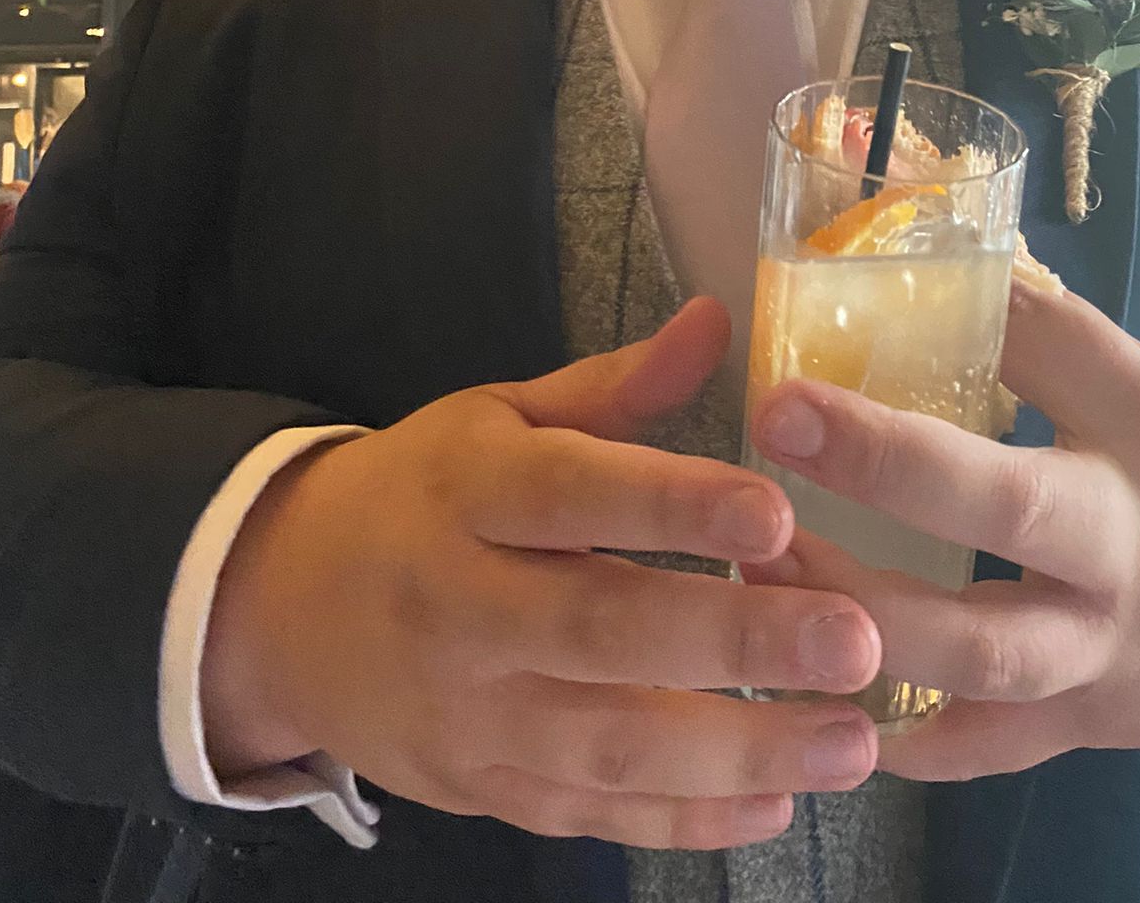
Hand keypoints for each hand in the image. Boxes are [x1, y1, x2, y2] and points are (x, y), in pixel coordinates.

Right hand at [202, 297, 881, 847]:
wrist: (283, 606)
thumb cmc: (426, 492)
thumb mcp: (497, 417)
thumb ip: (614, 386)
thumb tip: (719, 319)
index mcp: (467, 492)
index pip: (571, 497)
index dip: (672, 506)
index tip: (776, 512)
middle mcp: (461, 608)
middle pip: (599, 632)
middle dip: (736, 643)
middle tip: (856, 639)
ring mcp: (467, 714)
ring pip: (605, 745)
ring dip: (738, 751)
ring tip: (854, 739)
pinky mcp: (481, 788)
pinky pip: (590, 814)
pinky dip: (685, 821)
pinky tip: (779, 803)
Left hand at [742, 279, 1139, 779]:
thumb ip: (1055, 343)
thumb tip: (945, 265)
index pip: (1055, 352)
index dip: (959, 314)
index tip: (860, 267)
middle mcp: (1128, 546)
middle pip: (1006, 509)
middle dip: (888, 465)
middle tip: (781, 419)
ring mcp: (1105, 650)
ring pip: (978, 650)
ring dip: (860, 609)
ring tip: (766, 560)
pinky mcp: (1087, 725)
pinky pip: (985, 749)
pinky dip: (900, 738)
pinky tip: (818, 694)